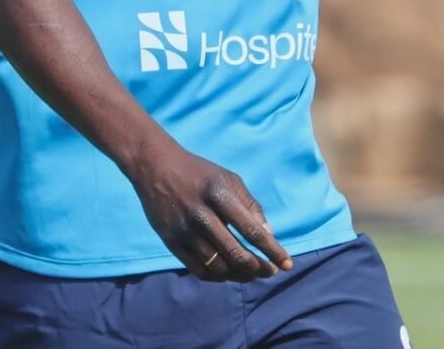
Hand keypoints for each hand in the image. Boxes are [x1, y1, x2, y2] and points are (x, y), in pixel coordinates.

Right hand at [125, 139, 292, 281]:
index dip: (272, 250)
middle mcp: (201, 214)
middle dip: (259, 268)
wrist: (155, 167)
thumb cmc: (200, 173)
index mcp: (219, 194)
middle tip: (270, 272)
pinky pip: (200, 270)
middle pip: (236, 254)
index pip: (251, 230)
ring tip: (252, 273)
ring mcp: (184, 230)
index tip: (287, 264)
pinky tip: (230, 272)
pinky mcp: (172, 242)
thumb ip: (251, 205)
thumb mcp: (229, 178)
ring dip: (241, 275)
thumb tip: (269, 235)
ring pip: (219, 266)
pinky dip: (219, 276)